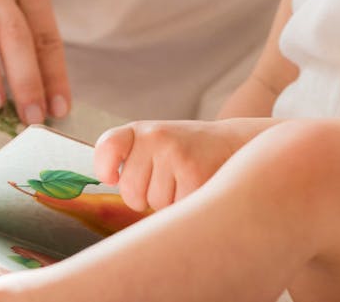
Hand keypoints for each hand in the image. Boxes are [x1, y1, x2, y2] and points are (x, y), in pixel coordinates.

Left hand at [94, 119, 267, 211]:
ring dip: (169, 202)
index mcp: (141, 130)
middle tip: (167, 180)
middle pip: (130, 192)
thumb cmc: (187, 151)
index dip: (105, 168)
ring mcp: (174, 154)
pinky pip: (175, 209)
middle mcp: (155, 137)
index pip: (108, 148)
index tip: (112, 177)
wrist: (234, 143)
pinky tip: (197, 186)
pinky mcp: (193, 173)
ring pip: (154, 204)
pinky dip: (186, 206)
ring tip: (185, 180)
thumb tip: (111, 182)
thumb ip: (130, 159)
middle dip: (145, 197)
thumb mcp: (155, 144)